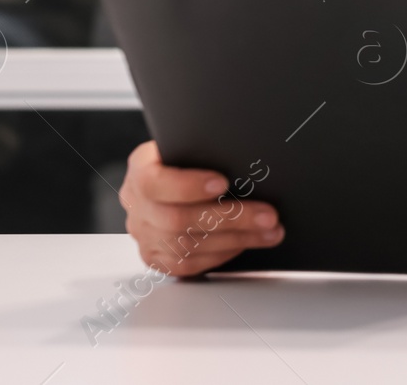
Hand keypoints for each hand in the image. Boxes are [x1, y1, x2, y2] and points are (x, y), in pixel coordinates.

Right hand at [119, 140, 283, 276]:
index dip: (188, 186)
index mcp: (140, 168)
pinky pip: (187, 264)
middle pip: (177, 220)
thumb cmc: (190, 155)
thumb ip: (205, 150)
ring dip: (235, 239)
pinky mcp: (155, 257)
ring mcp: (143, 234)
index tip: (223, 182)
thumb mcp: (191, 143)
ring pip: (186, 246)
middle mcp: (137, 204)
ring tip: (269, 231)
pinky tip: (245, 243)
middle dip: (230, 217)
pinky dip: (221, 255)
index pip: (154, 183)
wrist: (174, 173)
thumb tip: (245, 161)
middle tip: (267, 215)